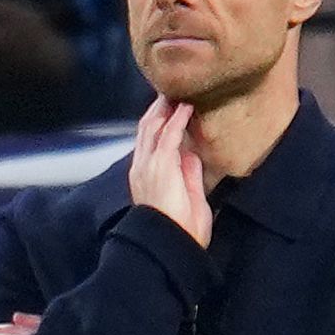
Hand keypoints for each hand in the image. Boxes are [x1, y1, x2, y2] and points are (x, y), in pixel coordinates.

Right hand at [129, 96, 212, 247]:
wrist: (172, 243)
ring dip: (165, 108)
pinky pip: (169, 135)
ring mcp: (149, 164)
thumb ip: (188, 173)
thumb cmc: (181, 228)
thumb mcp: (188, 196)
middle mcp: (142, 166)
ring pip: (154, 126)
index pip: (149, 141)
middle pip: (147, 128)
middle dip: (158, 108)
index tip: (169, 107)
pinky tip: (186, 107)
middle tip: (170, 91)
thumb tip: (191, 153)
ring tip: (177, 92)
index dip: (158, 122)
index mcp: (146, 175)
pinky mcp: (161, 164)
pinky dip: (177, 118)